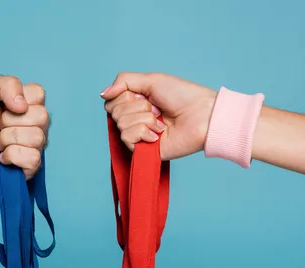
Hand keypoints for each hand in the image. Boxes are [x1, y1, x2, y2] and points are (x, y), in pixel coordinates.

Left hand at [0, 76, 48, 186]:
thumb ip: (6, 84)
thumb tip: (23, 104)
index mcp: (26, 103)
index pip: (39, 93)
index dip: (19, 99)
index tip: (2, 106)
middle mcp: (35, 123)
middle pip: (41, 116)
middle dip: (11, 121)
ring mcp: (34, 145)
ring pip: (36, 137)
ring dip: (9, 139)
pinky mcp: (30, 165)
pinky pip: (33, 158)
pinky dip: (12, 156)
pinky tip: (2, 157)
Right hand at [100, 72, 216, 160]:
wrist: (202, 117)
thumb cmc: (183, 96)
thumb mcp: (151, 79)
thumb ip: (124, 81)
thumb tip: (102, 94)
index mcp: (136, 103)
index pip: (111, 100)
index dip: (124, 96)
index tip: (144, 95)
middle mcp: (135, 120)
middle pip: (114, 111)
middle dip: (136, 106)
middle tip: (156, 109)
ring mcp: (139, 136)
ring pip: (121, 123)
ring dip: (144, 118)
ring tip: (161, 121)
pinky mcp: (143, 151)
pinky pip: (127, 138)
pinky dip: (143, 132)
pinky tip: (158, 134)